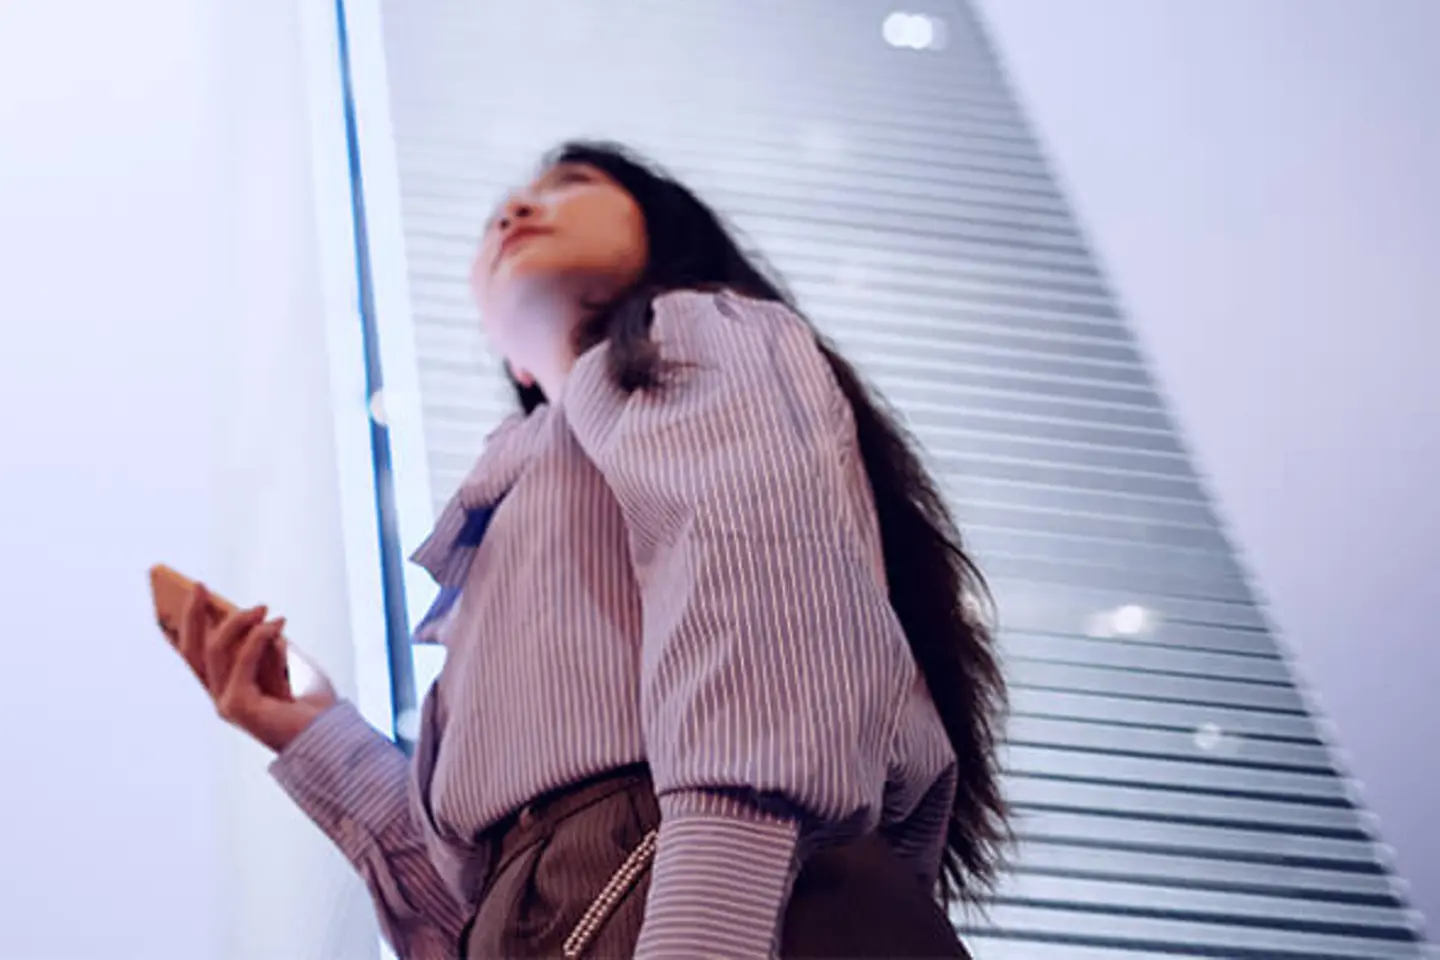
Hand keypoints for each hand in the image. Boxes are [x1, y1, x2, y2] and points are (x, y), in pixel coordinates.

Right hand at [173, 583, 337, 752]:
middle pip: (192, 651)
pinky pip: (243, 660)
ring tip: (262, 607)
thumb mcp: (285, 665)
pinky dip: (259, 637)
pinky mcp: (238, 705)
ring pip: (215, 650)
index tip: (187, 594)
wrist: (328, 735)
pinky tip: (278, 623)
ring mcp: (225, 703)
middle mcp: (220, 697)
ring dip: (237, 622)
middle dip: (191, 615)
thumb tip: (254, 617)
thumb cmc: (312, 703)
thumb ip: (264, 645)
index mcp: (228, 690)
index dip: (183, 627)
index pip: (195, 656)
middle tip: (198, 586)